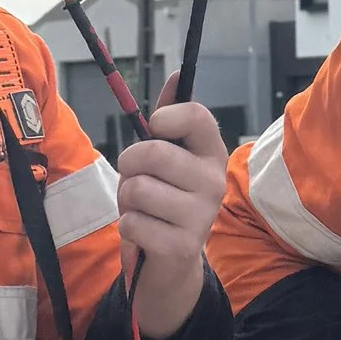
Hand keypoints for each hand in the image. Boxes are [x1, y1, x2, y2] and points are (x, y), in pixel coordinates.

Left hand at [115, 91, 227, 334]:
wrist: (171, 265)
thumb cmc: (165, 201)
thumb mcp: (168, 158)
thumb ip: (170, 118)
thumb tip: (178, 74)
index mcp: (211, 154)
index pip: (196, 116)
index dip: (166, 116)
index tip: (155, 128)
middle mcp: (213, 182)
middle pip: (153, 152)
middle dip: (129, 165)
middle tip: (136, 178)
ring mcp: (200, 216)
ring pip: (137, 189)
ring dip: (127, 200)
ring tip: (142, 209)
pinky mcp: (180, 246)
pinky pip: (132, 222)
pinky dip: (128, 227)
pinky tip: (144, 233)